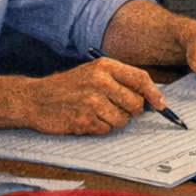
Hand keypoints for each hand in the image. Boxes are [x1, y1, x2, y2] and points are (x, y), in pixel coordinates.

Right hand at [16, 58, 167, 133]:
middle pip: (136, 103)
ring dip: (114, 121)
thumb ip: (120, 81)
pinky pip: (106, 130)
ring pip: (123, 120)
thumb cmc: (68, 87)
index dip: (154, 94)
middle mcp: (99, 81)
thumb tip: (152, 99)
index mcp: (104, 66)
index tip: (161, 105)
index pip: (140, 79)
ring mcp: (91, 101)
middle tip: (115, 108)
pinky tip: (85, 119)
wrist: (34, 98)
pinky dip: (99, 128)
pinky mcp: (84, 119)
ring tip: (96, 112)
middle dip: (131, 111)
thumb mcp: (93, 73)